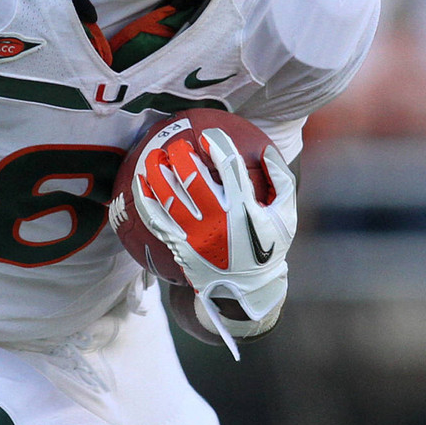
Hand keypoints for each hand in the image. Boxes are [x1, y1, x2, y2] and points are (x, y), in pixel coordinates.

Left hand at [132, 128, 294, 354]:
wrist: (245, 289)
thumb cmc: (267, 246)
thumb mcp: (286, 215)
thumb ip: (280, 179)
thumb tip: (266, 149)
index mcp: (246, 210)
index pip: (230, 169)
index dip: (217, 146)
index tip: (208, 135)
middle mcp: (218, 221)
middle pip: (192, 178)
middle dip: (182, 155)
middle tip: (178, 144)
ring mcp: (195, 235)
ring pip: (168, 196)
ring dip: (157, 171)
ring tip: (153, 156)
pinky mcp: (178, 245)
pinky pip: (155, 218)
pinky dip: (144, 198)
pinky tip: (139, 182)